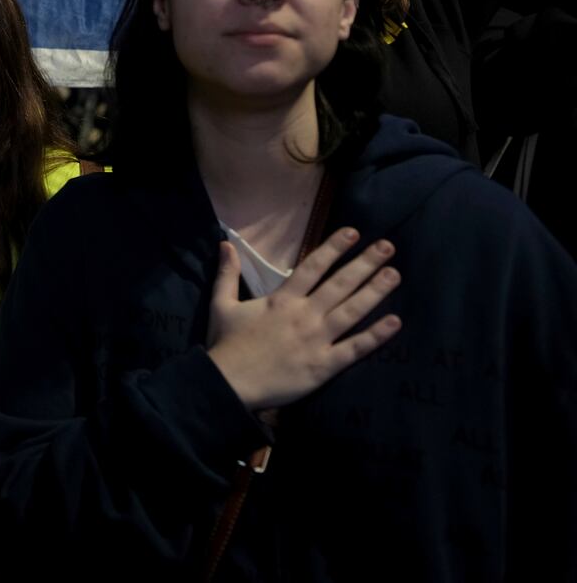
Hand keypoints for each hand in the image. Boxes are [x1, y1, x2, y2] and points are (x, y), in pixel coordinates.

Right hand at [207, 228, 401, 411]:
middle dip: (365, 263)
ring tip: (394, 274)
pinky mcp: (324, 365)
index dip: (334, 248)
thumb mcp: (221, 305)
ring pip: (352, 311)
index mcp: (281, 300)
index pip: (313, 267)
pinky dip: (376, 335)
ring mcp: (317, 340)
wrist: (228, 384)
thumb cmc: (226, 344)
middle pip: (340, 284)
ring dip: (375, 292)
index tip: (353, 232)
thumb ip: (227, 274)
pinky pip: (355, 348)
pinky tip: (395, 322)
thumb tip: (226, 244)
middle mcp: (304, 315)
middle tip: (387, 246)